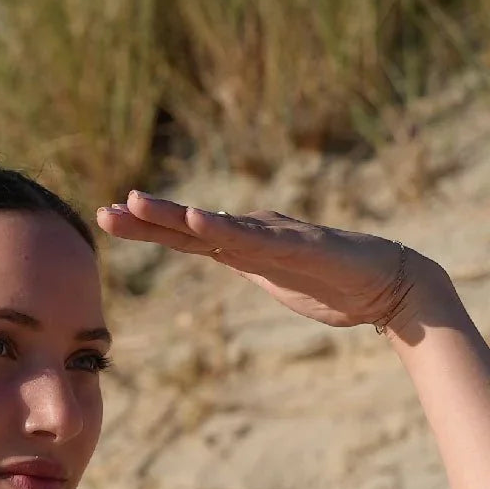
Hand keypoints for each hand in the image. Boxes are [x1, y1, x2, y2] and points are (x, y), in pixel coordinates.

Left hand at [96, 189, 417, 329]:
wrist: (386, 286)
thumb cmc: (329, 282)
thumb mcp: (271, 276)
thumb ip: (244, 262)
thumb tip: (217, 253)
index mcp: (241, 244)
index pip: (183, 236)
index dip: (145, 227)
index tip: (106, 219)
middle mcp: (250, 233)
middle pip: (187, 226)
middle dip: (143, 219)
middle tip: (103, 212)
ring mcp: (272, 237)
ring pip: (212, 226)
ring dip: (172, 215)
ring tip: (134, 202)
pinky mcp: (295, 246)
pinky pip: (253, 238)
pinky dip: (223, 228)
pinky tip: (196, 218)